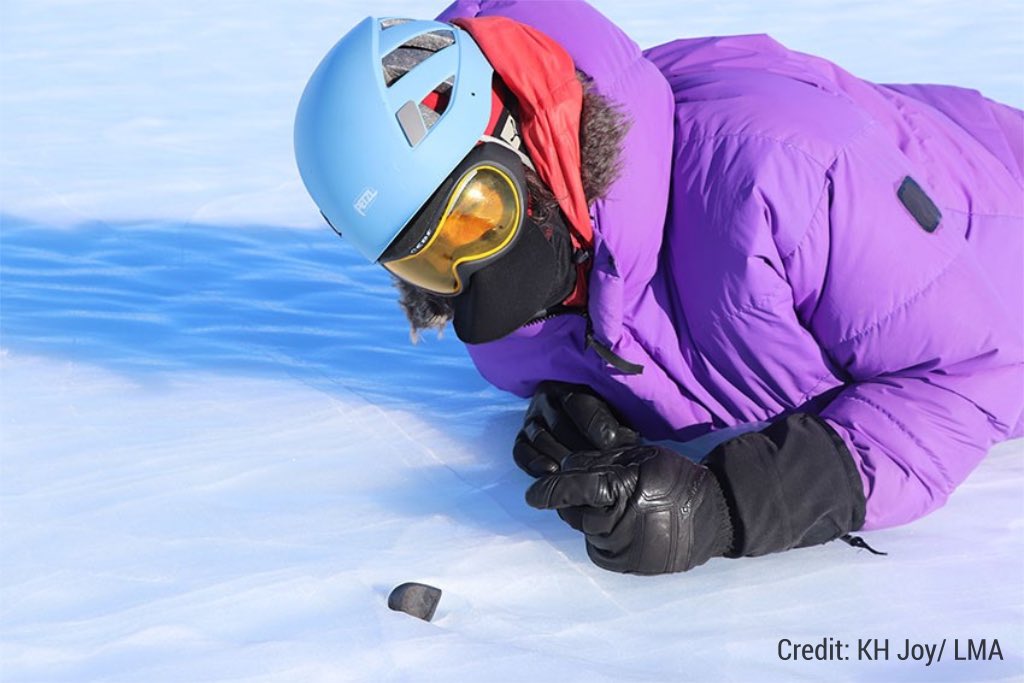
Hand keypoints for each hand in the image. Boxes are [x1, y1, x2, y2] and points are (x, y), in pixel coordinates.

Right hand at [513, 381, 638, 476]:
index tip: (613, 443)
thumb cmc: (608, 415)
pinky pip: (521, 451)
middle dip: (581, 448)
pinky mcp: (522, 439)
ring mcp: (531, 419)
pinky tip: (550, 473)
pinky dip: (533, 463)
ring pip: (540, 439)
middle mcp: (546, 398)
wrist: (585, 421)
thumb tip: (628, 441)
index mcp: (572, 383)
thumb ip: (621, 420)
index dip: (596, 423)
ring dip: (560, 458)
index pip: (579, 402)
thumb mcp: (617, 409)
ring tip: (578, 474)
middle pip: (560, 424)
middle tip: (600, 466)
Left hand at [525, 445, 732, 574]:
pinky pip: (597, 547)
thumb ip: (601, 460)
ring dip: (590, 516)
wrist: (710, 518)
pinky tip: (623, 526)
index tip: (531, 495)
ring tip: (618, 508)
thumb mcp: (641, 456)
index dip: (550, 490)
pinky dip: (601, 535)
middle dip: (576, 500)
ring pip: (584, 529)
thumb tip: (566, 467)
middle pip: (574, 511)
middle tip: (600, 491)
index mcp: (622, 491)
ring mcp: (620, 549)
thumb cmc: (674, 480)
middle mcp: (617, 524)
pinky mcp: (623, 566)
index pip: (574, 489)